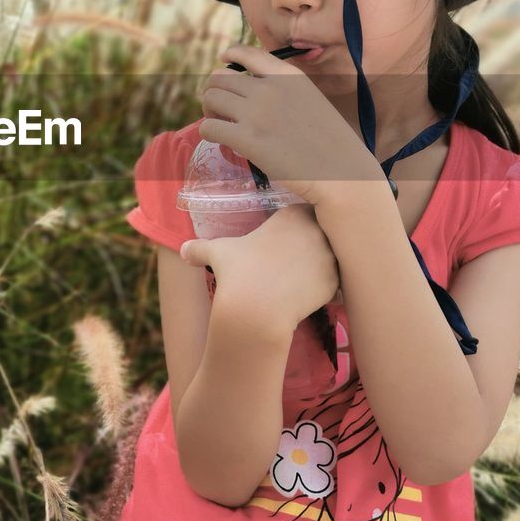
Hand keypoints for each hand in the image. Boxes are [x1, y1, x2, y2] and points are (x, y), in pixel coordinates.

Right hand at [179, 203, 341, 337]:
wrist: (256, 309)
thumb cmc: (237, 273)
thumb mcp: (217, 253)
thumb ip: (201, 247)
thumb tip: (182, 250)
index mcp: (293, 215)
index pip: (306, 211)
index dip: (300, 224)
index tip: (289, 239)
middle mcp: (317, 230)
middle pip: (325, 230)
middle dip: (317, 241)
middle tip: (299, 258)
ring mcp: (330, 256)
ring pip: (334, 255)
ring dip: (326, 264)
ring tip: (307, 278)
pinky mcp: (335, 282)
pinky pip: (337, 281)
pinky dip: (328, 288)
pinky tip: (312, 296)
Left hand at [198, 43, 386, 208]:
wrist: (343, 173)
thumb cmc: (332, 143)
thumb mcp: (312, 99)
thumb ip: (284, 90)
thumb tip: (252, 92)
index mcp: (288, 75)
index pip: (247, 53)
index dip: (229, 56)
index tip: (222, 62)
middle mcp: (269, 88)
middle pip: (220, 78)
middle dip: (214, 91)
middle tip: (219, 108)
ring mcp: (256, 112)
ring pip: (210, 99)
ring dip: (209, 111)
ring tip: (220, 124)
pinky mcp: (246, 139)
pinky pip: (209, 128)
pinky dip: (209, 133)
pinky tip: (221, 142)